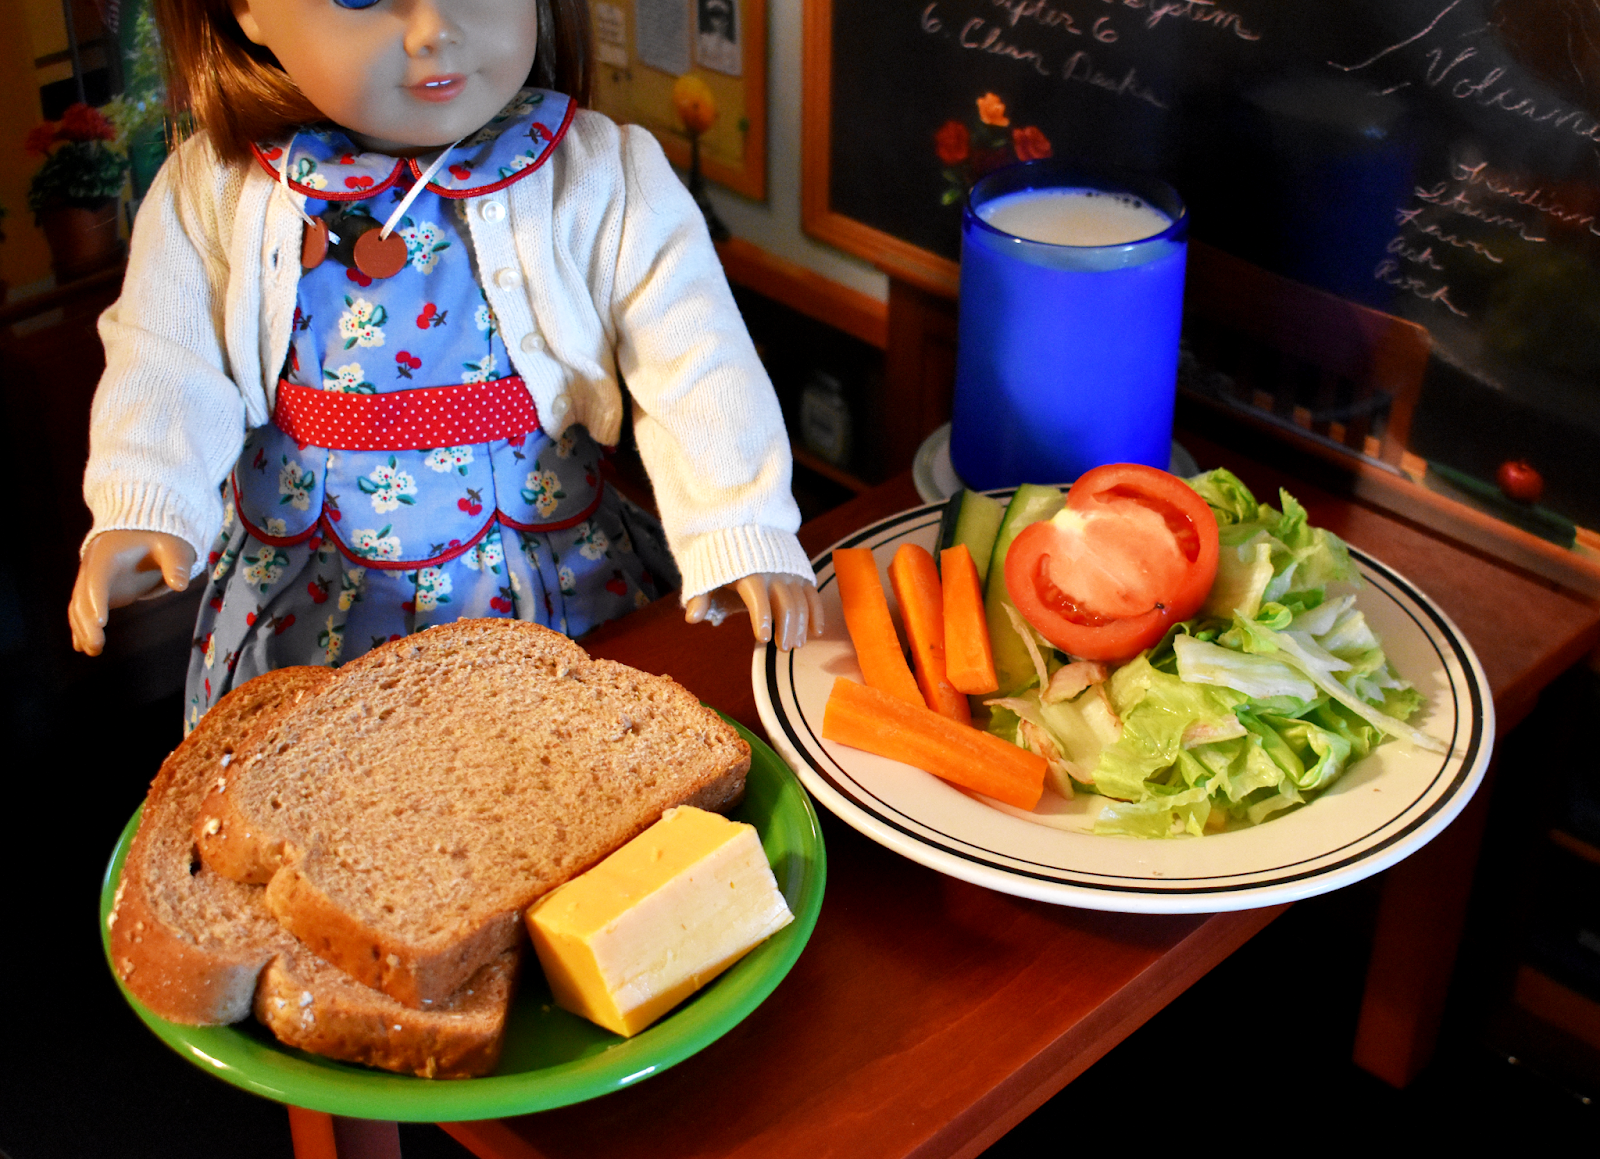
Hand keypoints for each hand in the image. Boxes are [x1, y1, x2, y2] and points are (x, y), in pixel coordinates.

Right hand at [69, 530, 196, 655]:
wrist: (146, 532)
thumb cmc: (162, 539)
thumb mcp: (173, 547)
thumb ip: (176, 563)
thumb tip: (180, 585)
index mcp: (106, 554)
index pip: (97, 579)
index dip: (96, 600)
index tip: (100, 622)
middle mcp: (92, 568)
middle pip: (83, 597)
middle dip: (87, 622)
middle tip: (96, 646)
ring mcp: (92, 581)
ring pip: (80, 606)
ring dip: (82, 629)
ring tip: (93, 651)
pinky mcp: (98, 592)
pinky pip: (85, 610)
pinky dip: (83, 627)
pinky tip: (83, 647)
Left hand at [684, 573, 824, 650]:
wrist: (742, 528)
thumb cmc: (722, 560)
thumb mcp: (707, 575)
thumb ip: (701, 596)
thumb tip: (692, 618)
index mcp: (749, 574)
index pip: (757, 597)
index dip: (761, 617)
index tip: (763, 638)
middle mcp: (773, 572)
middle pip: (786, 603)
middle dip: (786, 627)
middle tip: (782, 648)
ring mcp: (789, 573)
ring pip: (801, 601)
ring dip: (801, 626)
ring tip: (795, 645)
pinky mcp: (800, 573)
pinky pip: (812, 594)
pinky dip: (816, 613)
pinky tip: (815, 632)